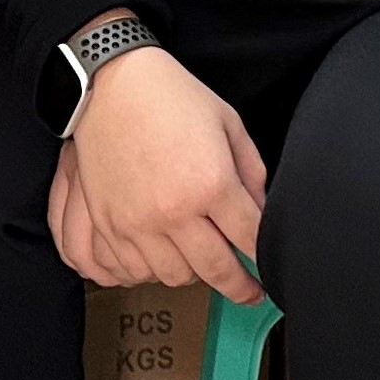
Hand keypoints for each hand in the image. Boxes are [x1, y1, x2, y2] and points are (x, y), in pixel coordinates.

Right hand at [47, 41, 265, 303]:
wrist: (112, 88)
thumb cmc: (172, 98)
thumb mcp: (227, 123)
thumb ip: (250, 171)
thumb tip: (260, 210)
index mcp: (211, 183)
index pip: (249, 239)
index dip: (263, 259)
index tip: (268, 271)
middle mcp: (175, 212)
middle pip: (216, 270)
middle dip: (239, 286)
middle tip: (249, 291)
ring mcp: (138, 224)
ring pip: (176, 277)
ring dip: (196, 275)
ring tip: (205, 263)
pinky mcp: (110, 227)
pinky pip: (136, 271)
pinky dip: (155, 271)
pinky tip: (167, 257)